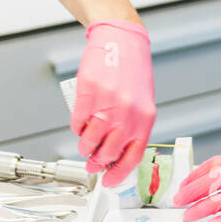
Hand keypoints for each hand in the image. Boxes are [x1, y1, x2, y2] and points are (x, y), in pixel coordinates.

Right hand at [71, 19, 155, 187]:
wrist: (122, 41)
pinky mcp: (88, 92)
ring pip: (89, 140)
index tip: (108, 181)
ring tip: (85, 144)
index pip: (131, 157)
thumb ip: (132, 128)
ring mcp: (106, 103)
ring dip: (84, 147)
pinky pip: (77, 121)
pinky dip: (76, 128)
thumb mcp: (142, 104)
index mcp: (144, 119)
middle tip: (91, 164)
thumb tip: (117, 154)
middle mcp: (126, 113)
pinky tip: (80, 125)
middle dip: (96, 163)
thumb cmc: (132, 72)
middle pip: (107, 152)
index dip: (117, 174)